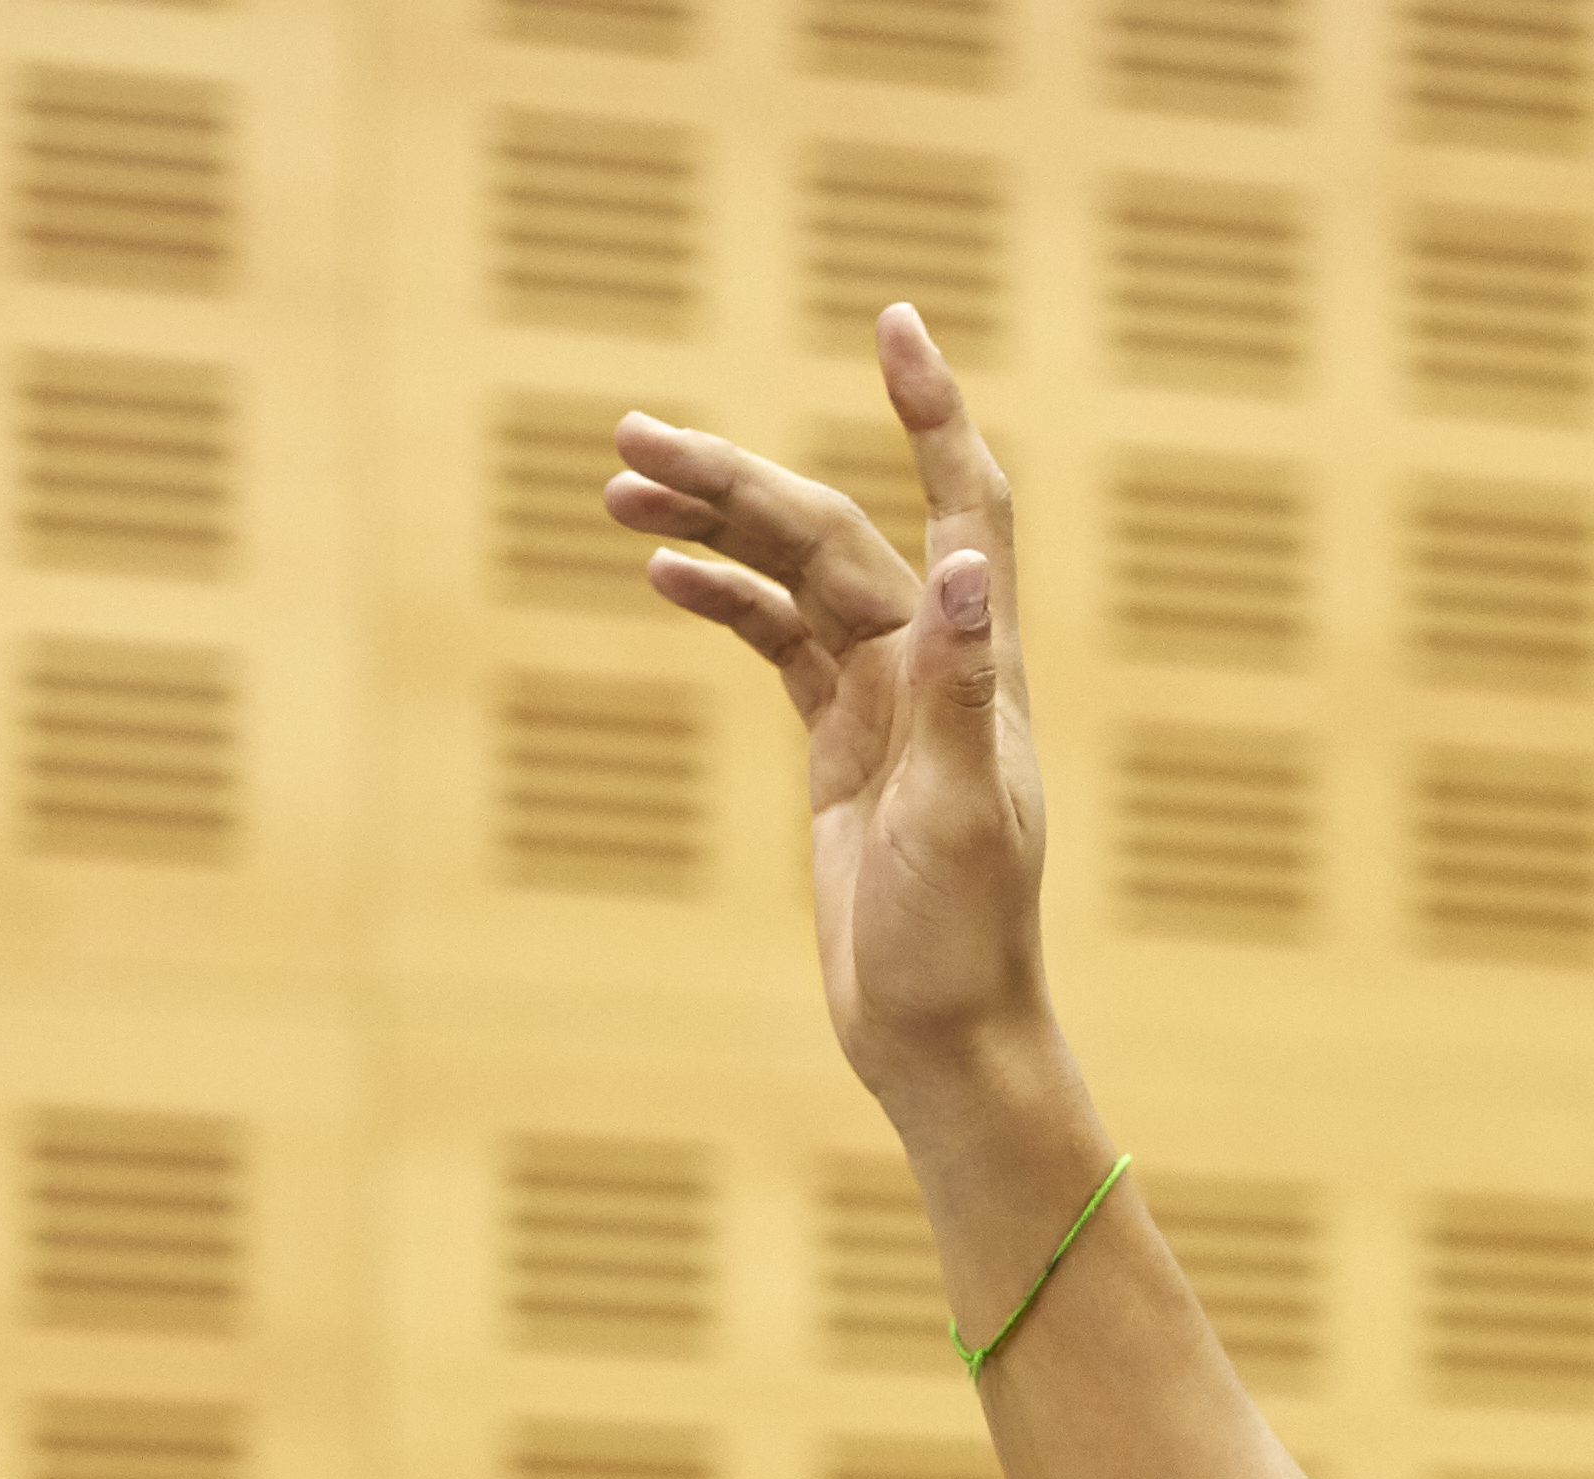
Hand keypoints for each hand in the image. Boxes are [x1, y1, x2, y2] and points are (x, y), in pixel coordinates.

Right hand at [606, 308, 1062, 1116]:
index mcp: (976, 666)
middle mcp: (936, 666)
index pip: (964, 505)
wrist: (943, 1041)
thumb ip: (963, 693)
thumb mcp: (961, 819)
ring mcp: (886, 702)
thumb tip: (968, 570)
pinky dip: (725, 598)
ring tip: (617, 481)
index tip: (894, 322)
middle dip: (737, 475)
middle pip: (829, 532)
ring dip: (713, 524)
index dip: (932, 413)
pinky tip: (661, 567)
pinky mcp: (844, 746)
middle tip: (630, 433)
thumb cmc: (963, 945)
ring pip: (793, 578)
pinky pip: (778, 642)